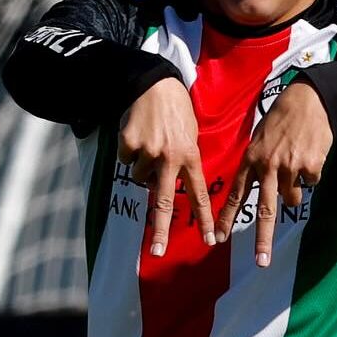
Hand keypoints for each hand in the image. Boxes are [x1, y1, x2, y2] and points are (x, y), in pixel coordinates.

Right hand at [118, 78, 214, 256]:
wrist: (155, 84)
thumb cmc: (177, 111)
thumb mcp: (192, 135)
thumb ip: (186, 161)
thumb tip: (169, 186)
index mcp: (190, 156)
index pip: (199, 194)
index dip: (205, 218)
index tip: (210, 239)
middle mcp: (170, 158)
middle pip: (163, 202)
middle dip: (160, 230)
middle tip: (157, 251)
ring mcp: (148, 152)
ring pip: (140, 178)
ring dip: (143, 169)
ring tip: (151, 145)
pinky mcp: (129, 145)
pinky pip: (126, 161)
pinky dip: (130, 153)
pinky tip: (138, 136)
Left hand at [216, 81, 332, 266]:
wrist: (307, 99)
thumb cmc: (281, 119)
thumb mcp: (259, 139)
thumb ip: (256, 165)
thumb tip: (260, 192)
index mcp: (250, 160)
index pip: (235, 195)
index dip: (226, 218)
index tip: (218, 238)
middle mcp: (267, 166)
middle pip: (265, 210)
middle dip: (263, 239)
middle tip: (262, 261)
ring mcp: (289, 167)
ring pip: (293, 198)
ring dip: (296, 188)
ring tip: (296, 163)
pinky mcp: (309, 164)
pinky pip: (312, 181)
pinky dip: (312, 173)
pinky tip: (309, 154)